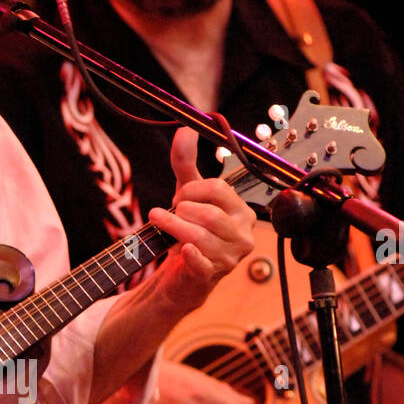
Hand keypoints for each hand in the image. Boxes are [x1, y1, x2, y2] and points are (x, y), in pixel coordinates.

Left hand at [148, 127, 255, 313]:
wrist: (184, 273)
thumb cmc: (190, 230)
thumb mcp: (187, 194)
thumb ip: (186, 162)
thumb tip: (185, 128)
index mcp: (242, 212)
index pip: (219, 190)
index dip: (192, 190)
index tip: (179, 198)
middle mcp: (243, 234)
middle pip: (209, 214)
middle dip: (181, 210)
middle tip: (170, 213)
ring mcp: (230, 257)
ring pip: (199, 235)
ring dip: (173, 226)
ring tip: (160, 222)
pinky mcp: (213, 275)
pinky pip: (201, 262)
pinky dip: (188, 254)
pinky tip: (181, 250)